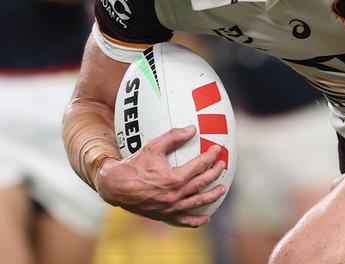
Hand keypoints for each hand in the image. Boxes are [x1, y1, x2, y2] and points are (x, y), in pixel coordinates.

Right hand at [96, 126, 225, 226]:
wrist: (115, 186)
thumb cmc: (134, 165)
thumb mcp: (153, 146)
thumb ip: (173, 136)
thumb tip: (192, 129)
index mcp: (174, 178)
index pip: (200, 165)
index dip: (210, 156)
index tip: (217, 149)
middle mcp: (175, 195)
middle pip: (202, 183)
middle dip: (215, 173)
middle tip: (222, 165)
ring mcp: (171, 207)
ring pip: (198, 202)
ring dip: (212, 195)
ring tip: (222, 189)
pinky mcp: (165, 216)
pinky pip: (184, 221)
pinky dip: (196, 221)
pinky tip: (206, 218)